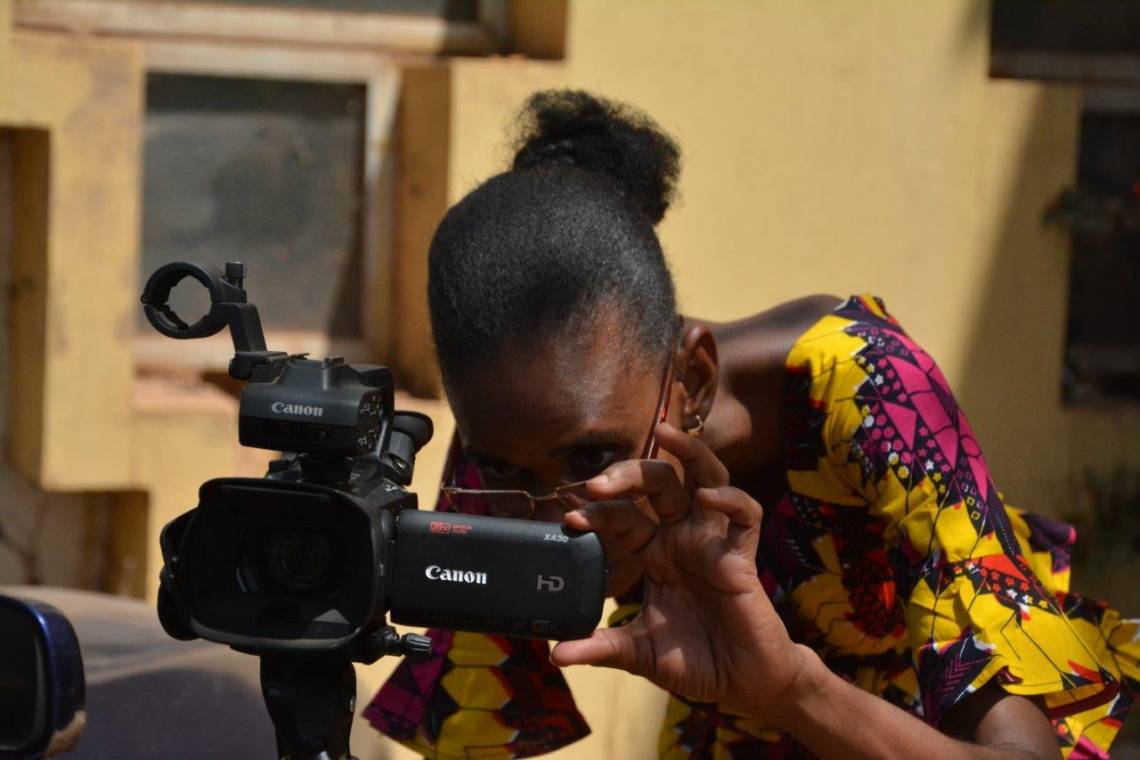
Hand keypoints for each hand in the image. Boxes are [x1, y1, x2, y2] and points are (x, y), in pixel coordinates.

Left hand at [552, 422, 806, 713]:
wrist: (743, 684)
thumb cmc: (696, 661)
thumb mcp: (639, 653)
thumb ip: (600, 648)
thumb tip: (556, 655)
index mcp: (655, 553)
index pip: (622, 516)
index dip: (596, 510)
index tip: (568, 515)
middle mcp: (682, 538)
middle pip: (658, 483)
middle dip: (627, 474)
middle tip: (596, 484)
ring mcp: (713, 542)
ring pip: (705, 477)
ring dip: (689, 452)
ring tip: (666, 433)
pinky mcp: (743, 556)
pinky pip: (745, 515)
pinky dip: (730, 499)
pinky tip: (708, 497)